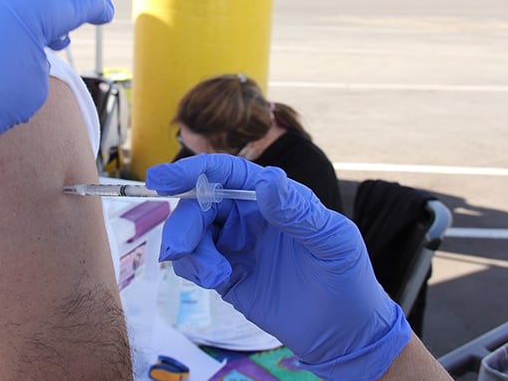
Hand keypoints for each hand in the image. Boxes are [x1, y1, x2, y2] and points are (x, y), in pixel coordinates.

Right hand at [147, 154, 410, 380]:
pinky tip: (214, 281)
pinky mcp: (226, 274)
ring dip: (189, 250)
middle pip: (201, 204)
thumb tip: (266, 182)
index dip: (193, 171)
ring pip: (193, 233)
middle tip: (179, 249)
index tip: (160, 179)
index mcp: (275, 197)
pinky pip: (195, 261)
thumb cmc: (347, 279)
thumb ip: (297, 211)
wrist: (344, 334)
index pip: (228, 174)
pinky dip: (193, 267)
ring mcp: (236, 245)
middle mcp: (251, 215)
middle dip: (184, 223)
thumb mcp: (331, 241)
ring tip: (213, 277)